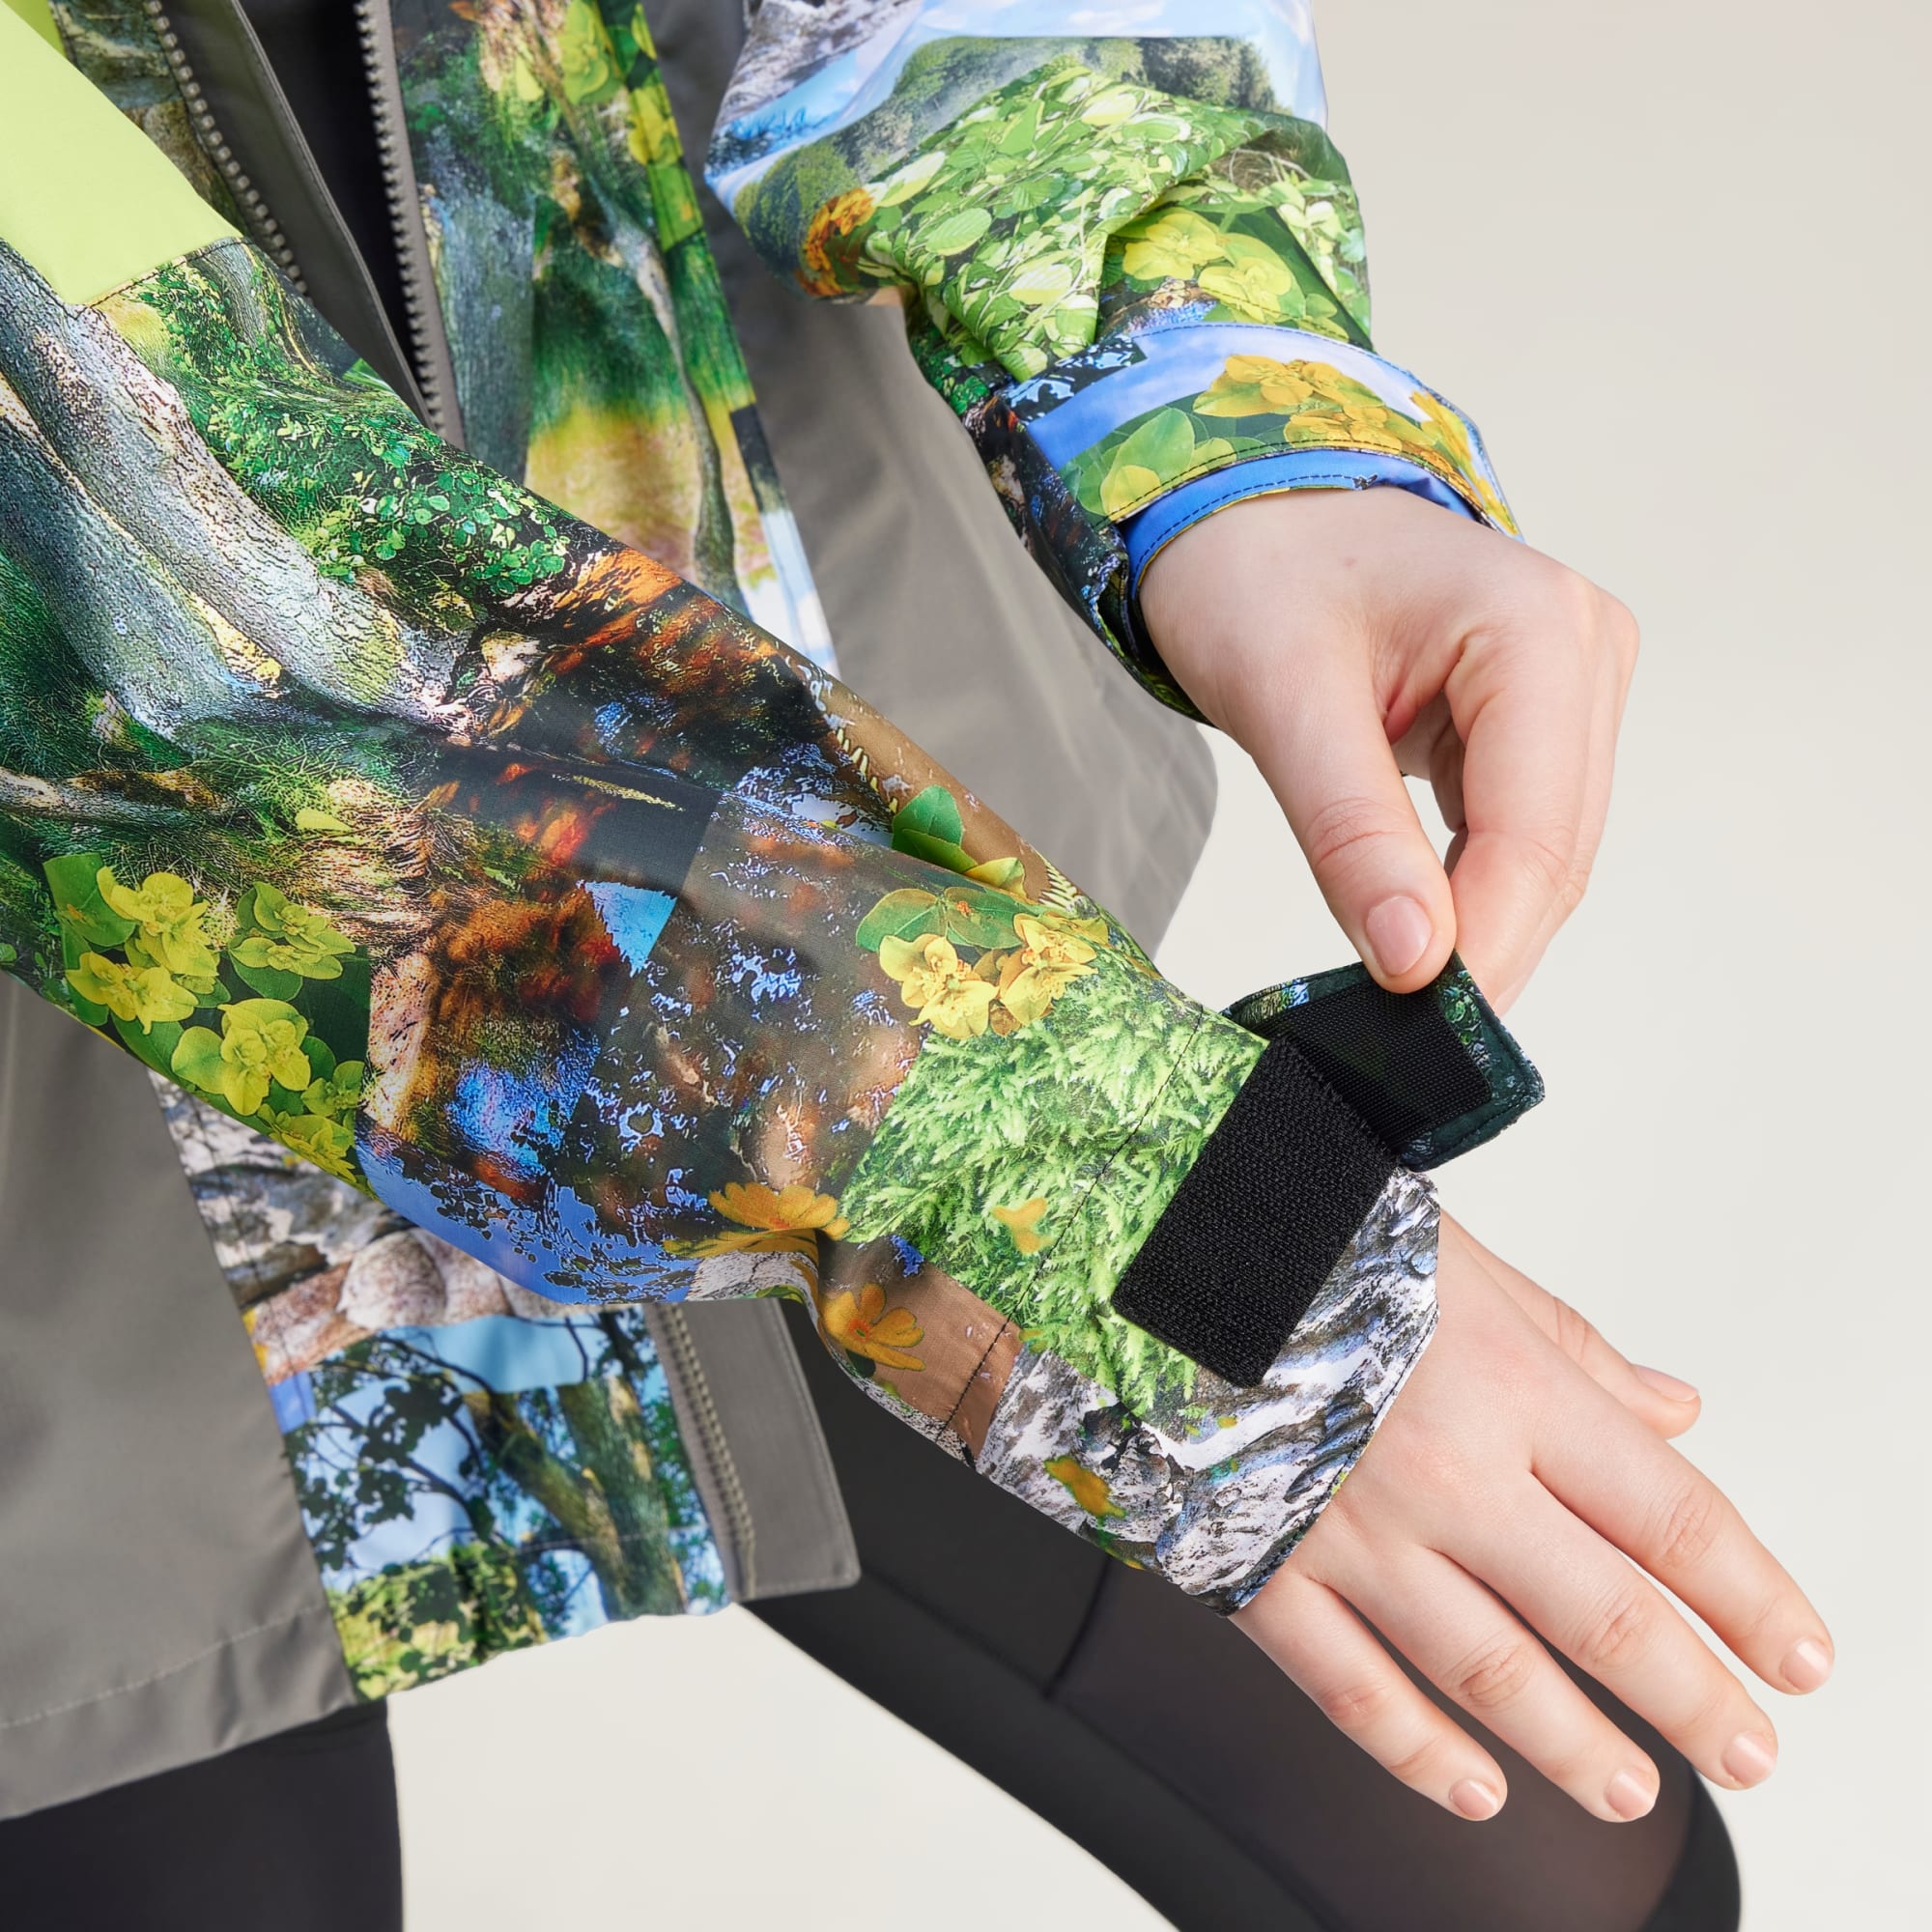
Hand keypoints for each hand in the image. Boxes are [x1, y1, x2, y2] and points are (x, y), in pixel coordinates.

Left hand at [1140, 489, 1638, 1010]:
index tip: (1417, 1034)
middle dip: (1483, 952)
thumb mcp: (1281, 701)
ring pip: (1545, 856)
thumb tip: (1413, 965)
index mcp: (1536, 627)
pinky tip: (1413, 944)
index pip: (1534, 832)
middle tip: (1401, 1050)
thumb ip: (1351, 834)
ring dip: (1479, 933)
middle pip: (1554, 855)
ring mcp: (1571, 686)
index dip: (1483, 945)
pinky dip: (1466, 896)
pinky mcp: (1538, 721)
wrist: (1242, 511)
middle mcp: (1582, 649)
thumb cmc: (1252, 574)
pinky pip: (1517, 835)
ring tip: (1398, 1010)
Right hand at [1236, 1218, 1832, 1821]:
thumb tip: (1673, 1410)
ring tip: (1631, 1788)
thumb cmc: (1307, 1235)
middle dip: (1691, 1697)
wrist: (1140, 1245)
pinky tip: (1472, 1786)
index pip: (1665, 1515)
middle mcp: (1443, 1471)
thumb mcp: (1462, 1264)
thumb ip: (1574, 1348)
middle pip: (1600, 1613)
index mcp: (1505, 1385)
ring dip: (1573, 1744)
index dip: (1747, 1595)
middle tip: (1746, 1748)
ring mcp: (1348, 1531)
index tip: (1796, 1653)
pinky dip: (1418, 1752)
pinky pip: (1350, 1686)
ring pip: (1488, 1671)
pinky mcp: (1260, 1567)